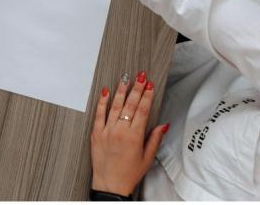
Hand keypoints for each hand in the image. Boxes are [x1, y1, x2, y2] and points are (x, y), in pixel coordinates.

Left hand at [90, 71, 168, 196]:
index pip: (142, 110)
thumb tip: (163, 124)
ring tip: (125, 78)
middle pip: (130, 105)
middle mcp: (120, 131)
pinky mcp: (96, 133)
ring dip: (121, 90)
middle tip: (141, 76)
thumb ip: (155, 139)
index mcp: (134, 137)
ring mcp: (106, 131)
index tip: (150, 85)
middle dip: (137, 88)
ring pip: (114, 106)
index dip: (147, 96)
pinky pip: (99, 114)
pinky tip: (105, 91)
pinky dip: (102, 101)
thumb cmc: (129, 174)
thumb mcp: (147, 158)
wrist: (110, 185)